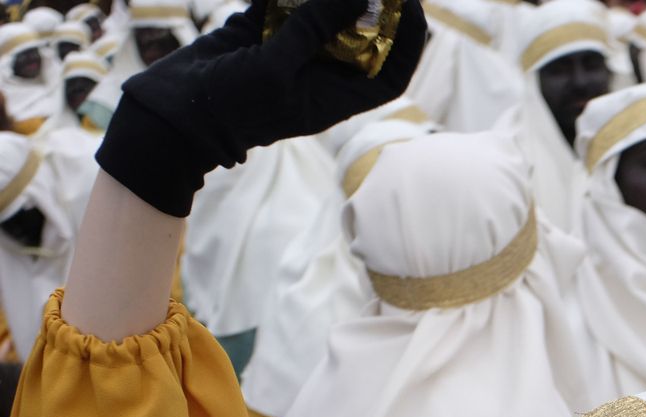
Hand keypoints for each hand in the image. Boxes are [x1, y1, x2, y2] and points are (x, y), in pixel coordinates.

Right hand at [95, 0, 425, 216]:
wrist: (174, 114)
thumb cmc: (230, 107)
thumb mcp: (275, 68)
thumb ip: (312, 28)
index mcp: (337, 95)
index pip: (391, 70)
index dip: (407, 38)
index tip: (409, 4)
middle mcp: (322, 72)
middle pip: (362, 34)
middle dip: (370, 4)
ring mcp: (293, 49)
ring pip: (323, 11)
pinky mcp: (262, 30)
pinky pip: (283, 1)